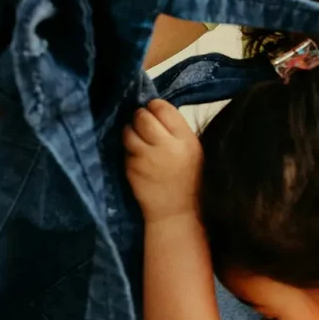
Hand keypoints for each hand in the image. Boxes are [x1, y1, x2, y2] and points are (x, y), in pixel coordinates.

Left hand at [124, 100, 203, 222]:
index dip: (155, 107)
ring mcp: (145, 158)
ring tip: (140, 140)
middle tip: (143, 124)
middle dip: (140, 117)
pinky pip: (125, 150)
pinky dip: (130, 150)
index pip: (163, 108)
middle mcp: (165, 146)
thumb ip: (176, 129)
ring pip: (128, 131)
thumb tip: (154, 108)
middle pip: (142, 116)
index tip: (154, 113)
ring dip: (131, 131)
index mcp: (185, 140)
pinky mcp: (131, 168)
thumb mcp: (193, 149)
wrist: (176, 212)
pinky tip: (139, 159)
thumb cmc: (187, 178)